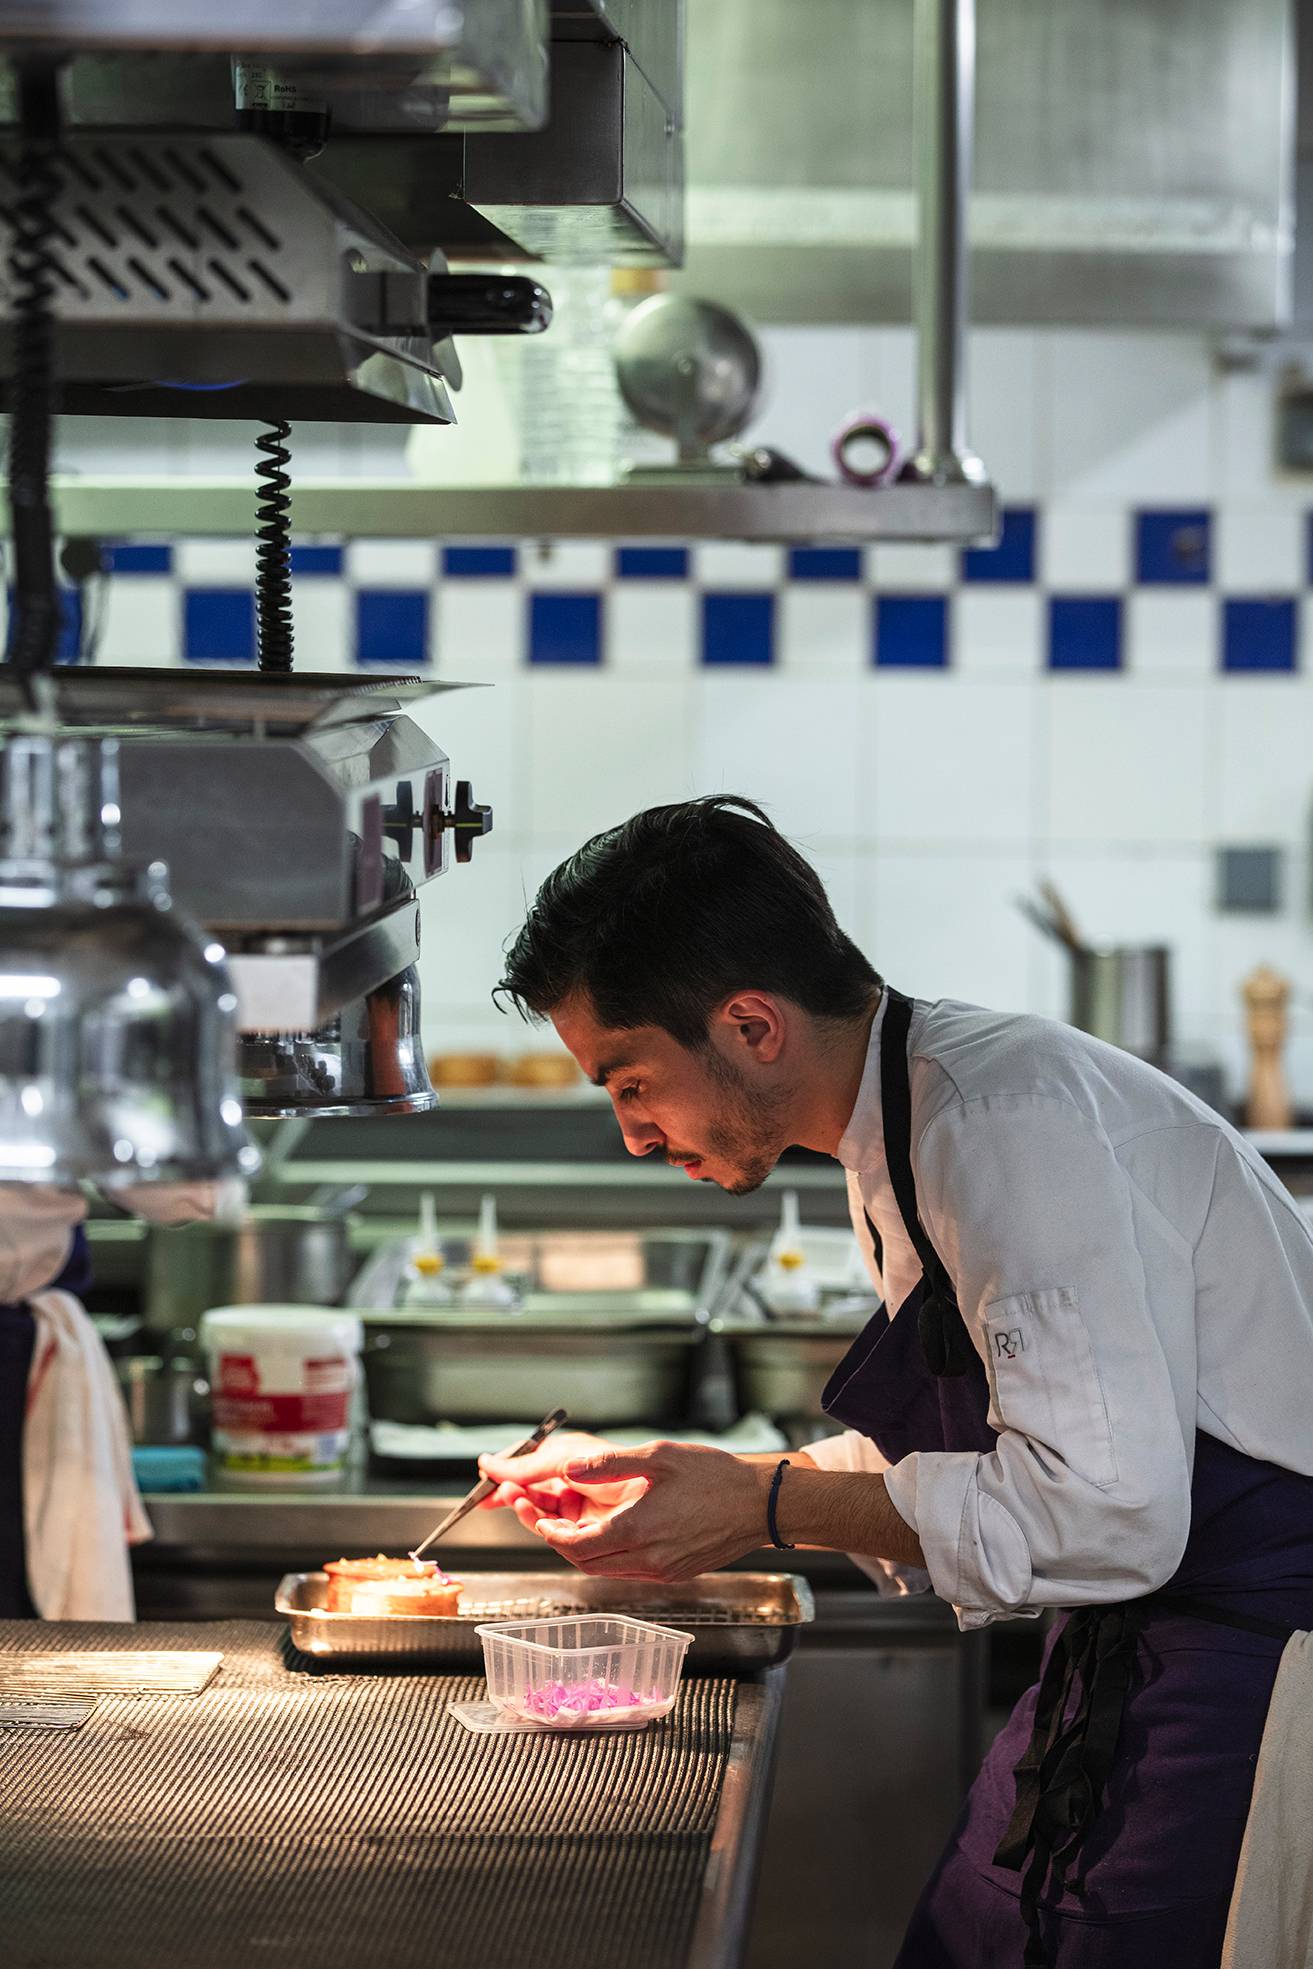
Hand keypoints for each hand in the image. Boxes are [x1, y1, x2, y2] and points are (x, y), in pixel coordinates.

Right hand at [478, 1431, 644, 1535]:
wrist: (663, 1493)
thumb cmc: (622, 1465)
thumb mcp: (571, 1457)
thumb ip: (532, 1464)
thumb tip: (492, 1463)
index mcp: (571, 1458)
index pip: (531, 1465)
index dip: (507, 1471)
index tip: (485, 1473)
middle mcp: (573, 1483)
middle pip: (531, 1491)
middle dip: (510, 1492)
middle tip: (491, 1494)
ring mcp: (578, 1507)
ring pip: (539, 1511)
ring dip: (523, 1506)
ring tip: (514, 1498)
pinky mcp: (585, 1529)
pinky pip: (553, 1528)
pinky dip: (538, 1521)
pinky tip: (530, 1512)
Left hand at [498, 1441, 771, 1584]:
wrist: (761, 1504)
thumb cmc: (715, 1476)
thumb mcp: (659, 1456)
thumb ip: (608, 1464)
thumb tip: (567, 1468)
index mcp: (638, 1530)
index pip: (577, 1545)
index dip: (551, 1533)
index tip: (539, 1516)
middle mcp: (647, 1559)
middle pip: (587, 1562)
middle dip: (562, 1542)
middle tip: (547, 1519)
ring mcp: (662, 1570)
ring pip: (607, 1569)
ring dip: (586, 1550)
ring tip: (574, 1523)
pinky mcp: (675, 1572)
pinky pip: (630, 1570)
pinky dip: (611, 1555)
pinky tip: (612, 1532)